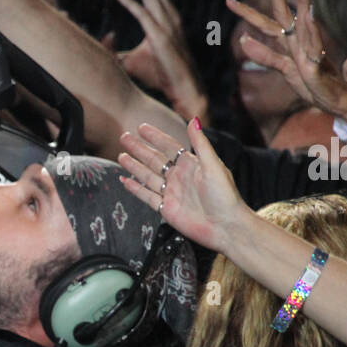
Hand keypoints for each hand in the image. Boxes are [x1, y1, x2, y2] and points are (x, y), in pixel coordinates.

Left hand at [108, 0, 208, 123]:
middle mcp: (170, 15)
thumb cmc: (162, 76)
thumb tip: (104, 42)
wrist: (184, 91)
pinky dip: (129, 1)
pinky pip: (143, 13)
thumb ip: (118, 51)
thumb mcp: (134, 60)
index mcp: (167, 16)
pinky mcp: (160, 37)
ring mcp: (167, 24)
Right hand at [118, 117, 247, 253]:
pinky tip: (124, 181)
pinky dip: (135, 188)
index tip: (141, 127)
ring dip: (134, 166)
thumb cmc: (224, 196)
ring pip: (148, 176)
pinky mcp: (166, 209)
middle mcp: (179, 177)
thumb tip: (194, 119)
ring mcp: (172, 193)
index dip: (155, 137)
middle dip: (139, 149)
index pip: (170, 146)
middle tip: (124, 137)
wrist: (225, 227)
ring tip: (121, 156)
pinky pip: (147, 196)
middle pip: (155, 159)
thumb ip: (200, 143)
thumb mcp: (213, 165)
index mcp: (191, 165)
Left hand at [226, 0, 346, 118]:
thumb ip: (265, 56)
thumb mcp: (284, 69)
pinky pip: (314, 45)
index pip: (265, 22)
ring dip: (303, 0)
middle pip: (283, 12)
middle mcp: (298, 41)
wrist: (335, 99)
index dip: (246, 11)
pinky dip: (311, 30)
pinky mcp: (316, 65)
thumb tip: (243, 39)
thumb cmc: (311, 83)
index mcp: (288, 42)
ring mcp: (309, 50)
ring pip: (304, 21)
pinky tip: (310, 15)